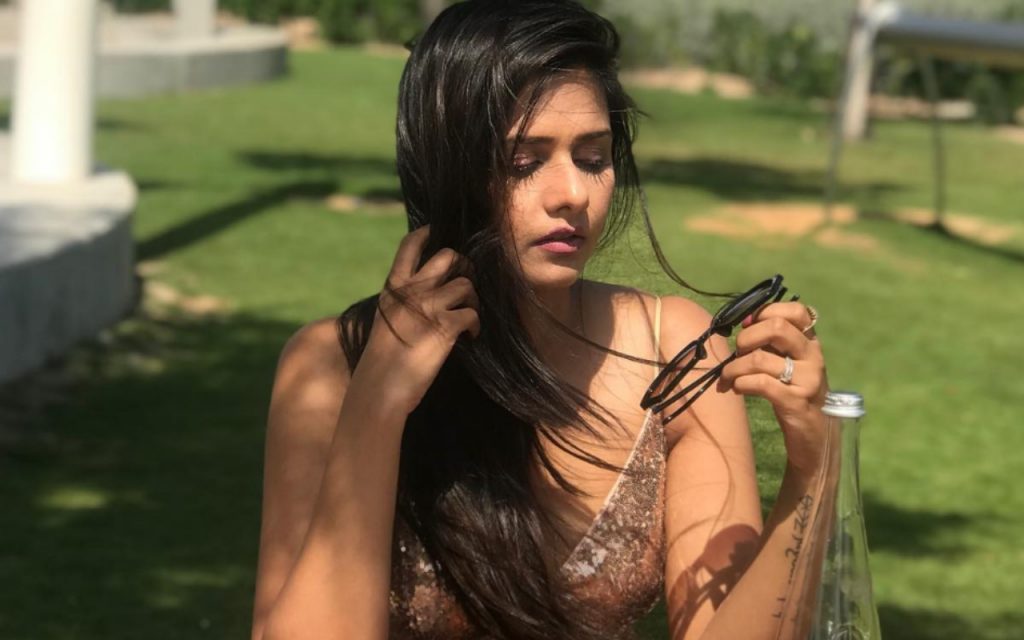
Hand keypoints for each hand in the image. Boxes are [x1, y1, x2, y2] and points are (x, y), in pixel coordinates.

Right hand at [355, 225, 479, 416]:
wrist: (379, 388)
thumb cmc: (381, 361)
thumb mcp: (386, 321)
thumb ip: (404, 304)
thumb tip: (428, 296)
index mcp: (393, 288)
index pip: (409, 247)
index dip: (426, 234)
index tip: (436, 231)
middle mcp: (412, 291)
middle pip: (448, 257)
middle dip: (463, 266)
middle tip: (466, 282)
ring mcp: (429, 307)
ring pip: (466, 285)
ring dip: (473, 300)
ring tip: (469, 316)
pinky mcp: (445, 327)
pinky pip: (473, 314)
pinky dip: (476, 326)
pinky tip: (470, 337)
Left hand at [716, 302, 828, 474]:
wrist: (815, 438)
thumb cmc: (794, 394)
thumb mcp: (788, 363)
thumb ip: (771, 342)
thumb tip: (744, 319)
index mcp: (811, 343)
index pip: (796, 311)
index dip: (766, 312)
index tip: (747, 325)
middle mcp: (814, 357)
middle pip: (776, 327)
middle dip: (746, 337)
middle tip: (737, 353)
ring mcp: (808, 380)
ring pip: (760, 358)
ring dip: (734, 367)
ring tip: (727, 378)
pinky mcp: (797, 403)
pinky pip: (762, 384)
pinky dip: (742, 383)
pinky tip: (737, 388)